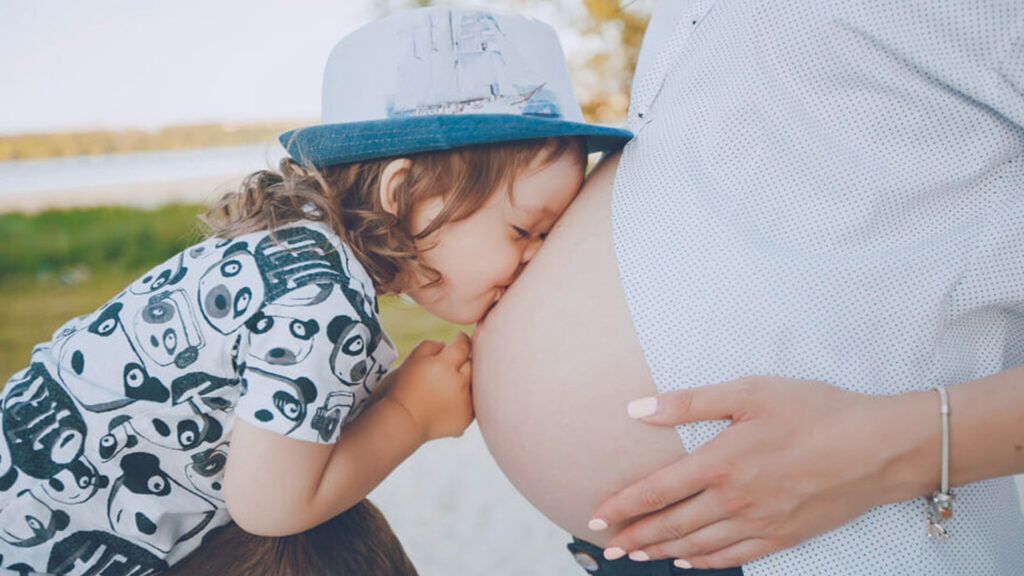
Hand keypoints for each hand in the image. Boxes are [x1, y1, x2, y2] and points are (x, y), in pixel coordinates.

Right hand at [385, 332, 474, 441]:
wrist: (401, 422)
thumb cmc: (401, 389)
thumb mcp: (410, 360)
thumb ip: (430, 346)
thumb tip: (445, 344)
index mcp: (444, 365)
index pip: (463, 345)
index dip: (461, 339)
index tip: (459, 337)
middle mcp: (459, 384)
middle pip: (473, 363)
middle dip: (465, 360)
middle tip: (455, 361)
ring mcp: (464, 403)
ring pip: (476, 383)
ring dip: (467, 379)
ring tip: (451, 382)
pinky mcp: (466, 418)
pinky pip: (473, 402)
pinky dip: (466, 398)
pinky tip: (451, 399)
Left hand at [589, 376, 935, 568]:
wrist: (878, 447)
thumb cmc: (814, 410)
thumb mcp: (749, 392)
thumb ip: (689, 402)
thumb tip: (636, 410)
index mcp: (719, 463)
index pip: (655, 492)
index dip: (621, 506)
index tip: (595, 516)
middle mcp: (733, 501)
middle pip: (670, 526)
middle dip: (633, 536)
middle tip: (606, 545)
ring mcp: (759, 523)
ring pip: (697, 546)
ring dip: (661, 552)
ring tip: (635, 556)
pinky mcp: (784, 536)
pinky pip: (734, 558)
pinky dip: (706, 563)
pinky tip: (689, 563)